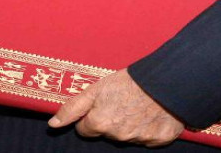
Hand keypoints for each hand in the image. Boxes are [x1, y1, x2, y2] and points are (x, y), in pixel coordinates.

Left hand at [47, 70, 183, 146]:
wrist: (166, 80)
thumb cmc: (129, 81)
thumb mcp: (96, 88)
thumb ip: (73, 108)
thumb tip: (54, 124)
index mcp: (100, 123)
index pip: (85, 129)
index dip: (91, 116)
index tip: (101, 105)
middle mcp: (117, 136)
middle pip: (106, 133)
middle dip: (110, 121)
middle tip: (121, 102)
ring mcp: (138, 139)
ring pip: (126, 136)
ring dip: (129, 124)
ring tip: (137, 105)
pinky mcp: (158, 140)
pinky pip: (147, 137)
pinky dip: (148, 128)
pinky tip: (151, 113)